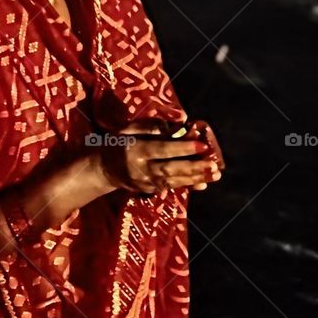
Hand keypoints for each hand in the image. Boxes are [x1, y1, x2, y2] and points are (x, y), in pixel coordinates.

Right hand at [98, 118, 221, 194]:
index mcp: (136, 150)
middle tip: (214, 166)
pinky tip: (203, 183)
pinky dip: (187, 185)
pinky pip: (171, 187)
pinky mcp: (148, 191)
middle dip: (195, 168)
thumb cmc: (118, 143)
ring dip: (196, 179)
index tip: (202, 146)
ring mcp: (145, 183)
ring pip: (173, 181)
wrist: (102, 169)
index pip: (163, 150)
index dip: (183, 149)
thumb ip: (150, 127)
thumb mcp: (129, 129)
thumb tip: (176, 128)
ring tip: (214, 175)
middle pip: (171, 169)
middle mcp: (141, 169)